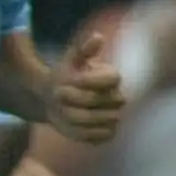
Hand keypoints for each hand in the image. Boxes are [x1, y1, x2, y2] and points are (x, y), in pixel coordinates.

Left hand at [50, 27, 125, 145]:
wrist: (58, 98)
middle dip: (73, 99)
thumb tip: (98, 37)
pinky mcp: (107, 133)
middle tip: (57, 95)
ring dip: (72, 116)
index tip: (67, 80)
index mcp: (112, 78)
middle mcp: (118, 98)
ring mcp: (114, 117)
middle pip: (99, 102)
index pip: (111, 79)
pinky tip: (67, 124)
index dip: (86, 81)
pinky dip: (79, 133)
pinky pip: (97, 137)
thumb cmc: (66, 75)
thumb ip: (83, 50)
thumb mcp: (71, 60)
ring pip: (98, 121)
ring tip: (60, 109)